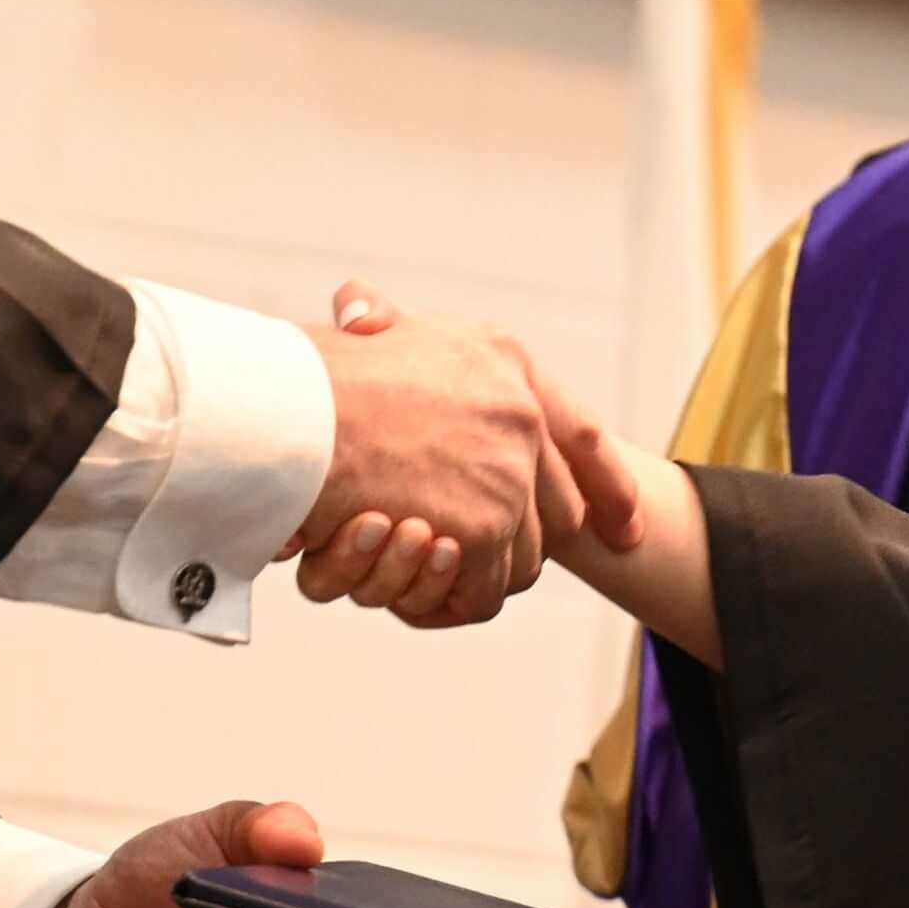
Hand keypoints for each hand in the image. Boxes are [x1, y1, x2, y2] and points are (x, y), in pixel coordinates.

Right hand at [288, 286, 641, 626]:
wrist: (286, 409)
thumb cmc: (304, 372)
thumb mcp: (357, 326)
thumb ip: (377, 321)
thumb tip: (359, 307)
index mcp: (503, 359)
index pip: (582, 435)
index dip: (605, 485)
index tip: (622, 525)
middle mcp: (521, 414)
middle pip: (559, 508)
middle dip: (534, 543)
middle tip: (498, 567)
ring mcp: (508, 473)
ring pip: (523, 557)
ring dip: (479, 576)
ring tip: (429, 575)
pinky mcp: (484, 526)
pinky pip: (485, 588)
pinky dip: (451, 600)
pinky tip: (416, 593)